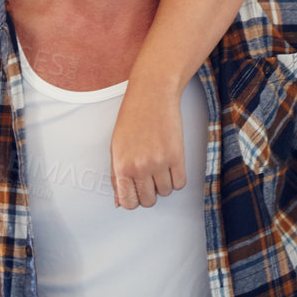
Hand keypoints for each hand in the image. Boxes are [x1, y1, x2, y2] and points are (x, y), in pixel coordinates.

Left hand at [109, 76, 187, 208]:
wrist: (152, 95)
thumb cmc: (132, 117)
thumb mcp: (116, 147)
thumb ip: (117, 176)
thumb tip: (119, 201)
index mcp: (122, 166)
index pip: (128, 202)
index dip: (133, 201)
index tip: (136, 195)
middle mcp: (140, 167)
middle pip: (148, 200)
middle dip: (149, 193)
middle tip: (148, 179)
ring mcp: (159, 163)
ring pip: (165, 192)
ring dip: (164, 184)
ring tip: (159, 167)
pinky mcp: (177, 156)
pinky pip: (180, 183)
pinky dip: (177, 179)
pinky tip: (171, 166)